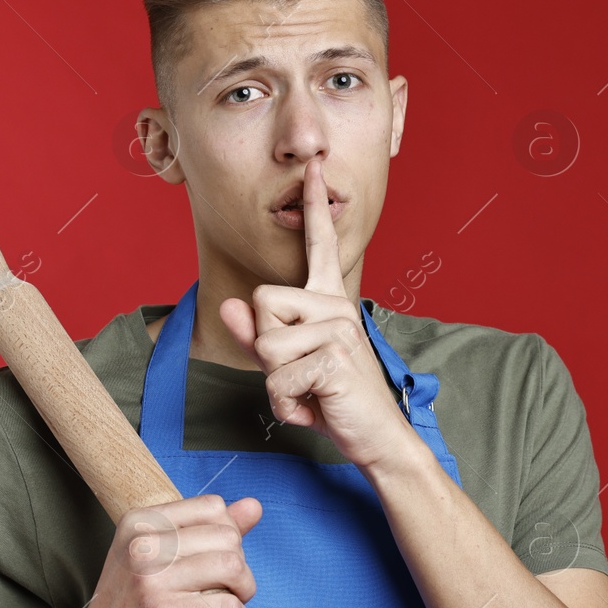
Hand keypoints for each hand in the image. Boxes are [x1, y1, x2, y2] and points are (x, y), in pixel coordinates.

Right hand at [67, 494, 260, 607]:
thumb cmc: (132, 605)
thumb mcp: (160, 556)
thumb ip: (209, 529)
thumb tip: (254, 506)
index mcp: (141, 522)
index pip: (213, 507)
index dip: (228, 536)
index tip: (213, 563)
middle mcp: (143, 545)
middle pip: (228, 538)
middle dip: (239, 568)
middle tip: (222, 591)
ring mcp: (151, 581)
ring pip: (234, 568)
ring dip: (242, 594)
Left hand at [220, 158, 413, 469]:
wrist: (377, 440)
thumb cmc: (333, 401)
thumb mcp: (288, 368)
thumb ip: (257, 336)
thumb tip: (230, 306)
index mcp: (328, 301)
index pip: (319, 245)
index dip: (315, 206)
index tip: (314, 168)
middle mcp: (336, 305)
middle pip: (261, 302)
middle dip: (266, 349)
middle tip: (301, 375)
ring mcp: (338, 327)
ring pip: (264, 343)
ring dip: (276, 382)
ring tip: (310, 392)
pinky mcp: (333, 356)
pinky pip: (276, 377)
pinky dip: (287, 405)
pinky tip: (316, 407)